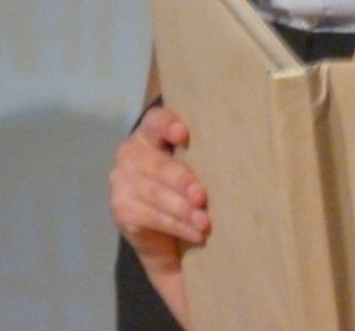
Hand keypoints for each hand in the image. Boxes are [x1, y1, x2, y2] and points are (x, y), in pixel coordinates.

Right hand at [109, 104, 210, 279]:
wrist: (162, 234)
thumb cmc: (184, 187)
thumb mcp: (191, 166)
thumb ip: (199, 155)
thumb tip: (232, 154)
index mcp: (149, 134)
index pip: (155, 121)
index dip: (167, 124)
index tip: (184, 134)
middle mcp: (130, 153)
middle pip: (158, 164)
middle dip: (182, 181)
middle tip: (201, 197)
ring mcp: (122, 182)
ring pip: (155, 194)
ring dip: (182, 209)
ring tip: (204, 222)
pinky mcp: (121, 210)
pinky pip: (151, 217)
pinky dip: (176, 226)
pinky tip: (195, 233)